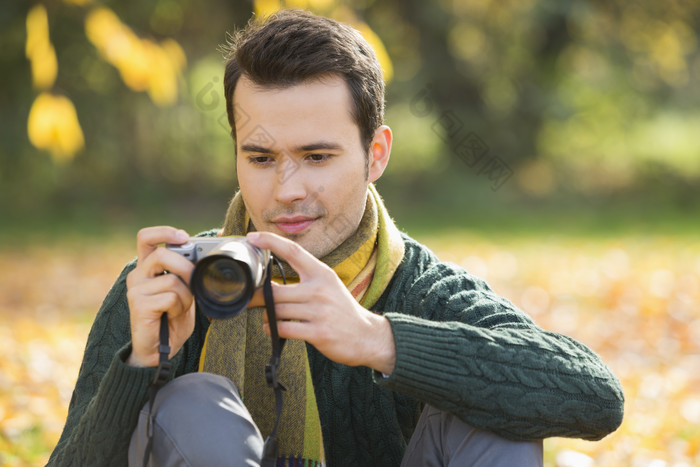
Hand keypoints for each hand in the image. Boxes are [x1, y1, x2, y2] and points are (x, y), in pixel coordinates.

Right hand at [125, 227, 195, 366]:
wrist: (159, 350)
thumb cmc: (172, 319)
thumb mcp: (184, 291)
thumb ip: (186, 273)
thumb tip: (199, 253)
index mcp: (147, 268)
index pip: (146, 238)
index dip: (165, 232)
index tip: (184, 236)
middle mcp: (138, 275)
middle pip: (164, 254)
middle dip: (187, 267)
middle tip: (194, 282)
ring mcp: (135, 289)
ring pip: (172, 280)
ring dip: (186, 296)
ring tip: (179, 308)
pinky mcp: (138, 304)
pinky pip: (170, 297)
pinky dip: (179, 307)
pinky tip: (171, 316)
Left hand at [246, 231, 395, 374]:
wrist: (366, 335)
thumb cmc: (341, 310)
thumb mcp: (328, 286)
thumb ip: (304, 280)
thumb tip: (268, 282)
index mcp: (322, 274)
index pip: (293, 251)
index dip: (271, 242)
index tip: (252, 237)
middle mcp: (320, 290)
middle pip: (276, 291)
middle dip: (258, 298)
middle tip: (252, 300)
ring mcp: (320, 312)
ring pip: (277, 311)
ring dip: (267, 317)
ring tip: (268, 318)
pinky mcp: (318, 332)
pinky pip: (283, 329)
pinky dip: (272, 330)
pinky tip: (273, 329)